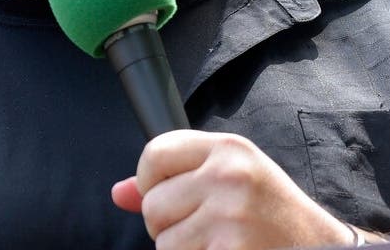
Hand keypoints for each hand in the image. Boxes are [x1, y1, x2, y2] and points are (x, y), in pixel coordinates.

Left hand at [111, 130, 354, 248]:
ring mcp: (232, 215)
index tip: (169, 195)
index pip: (154, 153)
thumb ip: (172, 180)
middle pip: (153, 204)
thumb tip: (118, 193)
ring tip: (218, 244)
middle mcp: (230, 175)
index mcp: (228, 148)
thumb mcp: (229, 181)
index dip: (150, 181)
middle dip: (167, 226)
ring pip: (164, 242)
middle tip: (203, 230)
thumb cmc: (270, 215)